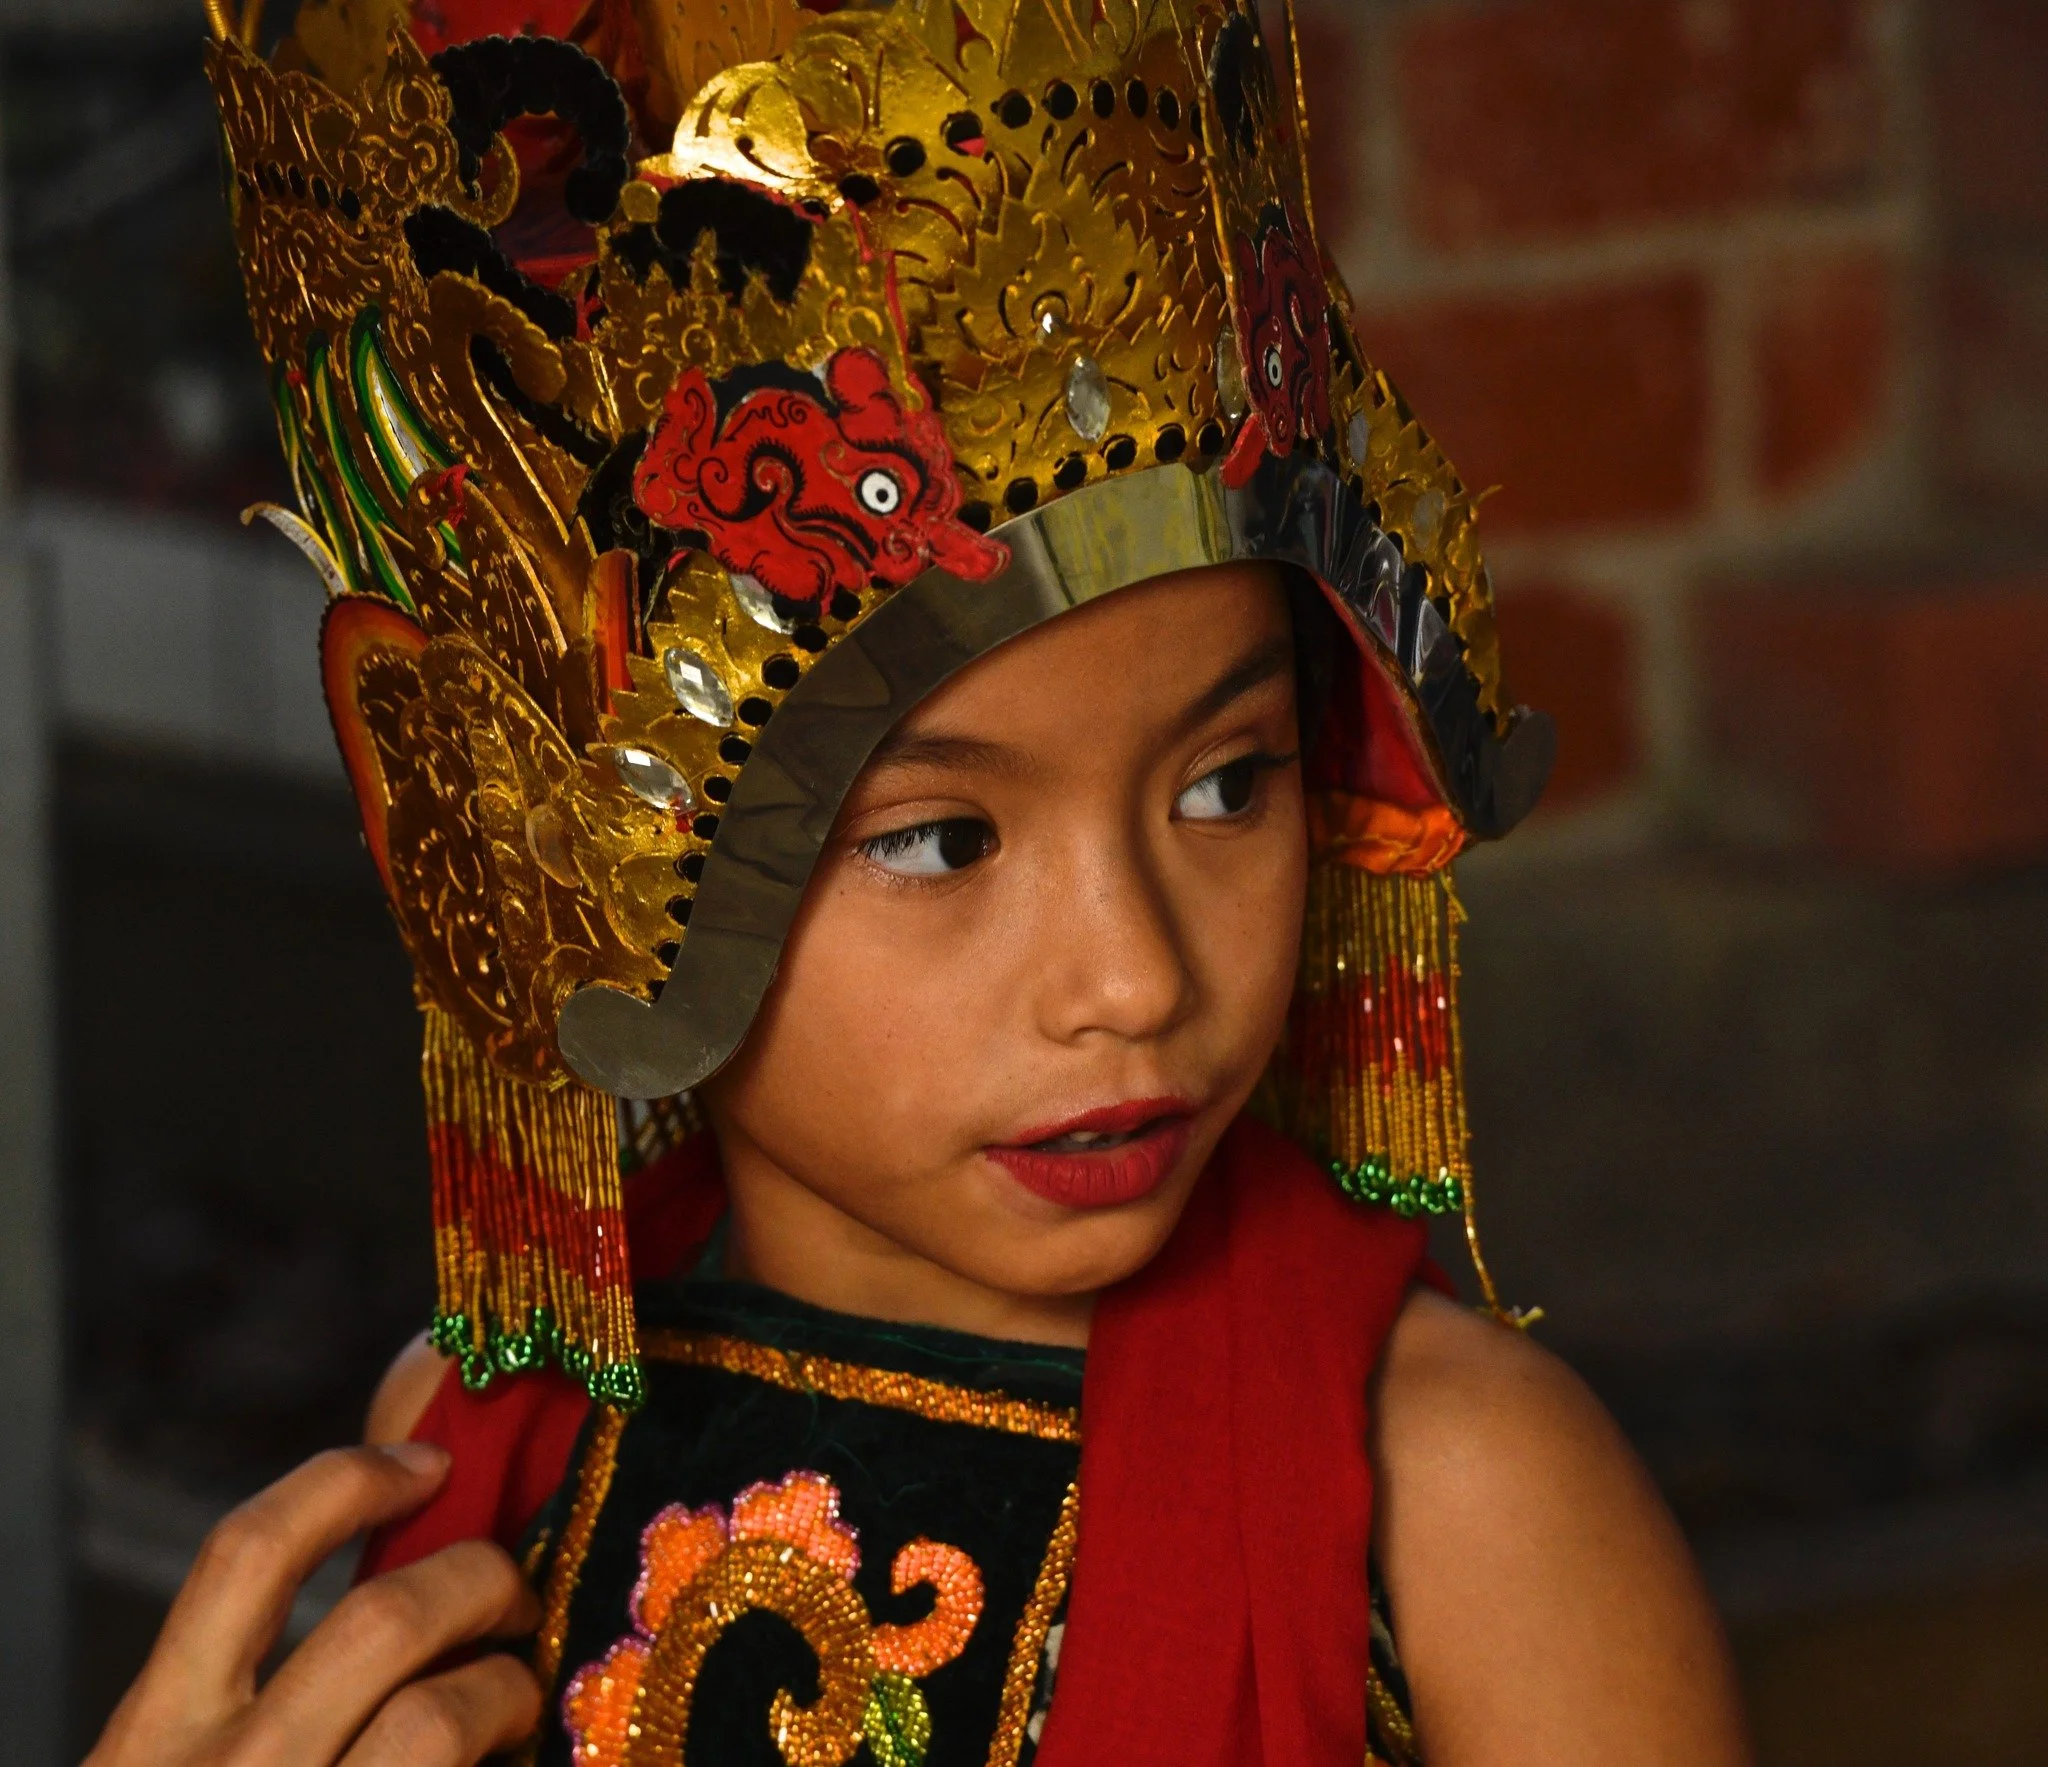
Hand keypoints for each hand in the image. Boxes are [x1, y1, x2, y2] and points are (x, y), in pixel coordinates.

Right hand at [87, 1444, 542, 1766]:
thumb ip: (256, 1697)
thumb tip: (403, 1569)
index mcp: (149, 1741)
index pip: (247, 1553)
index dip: (350, 1481)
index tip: (430, 1461)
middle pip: (382, 1619)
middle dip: (479, 1581)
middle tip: (515, 1595)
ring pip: (439, 1711)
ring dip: (506, 1687)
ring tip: (518, 1697)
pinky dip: (513, 1754)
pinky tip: (518, 1761)